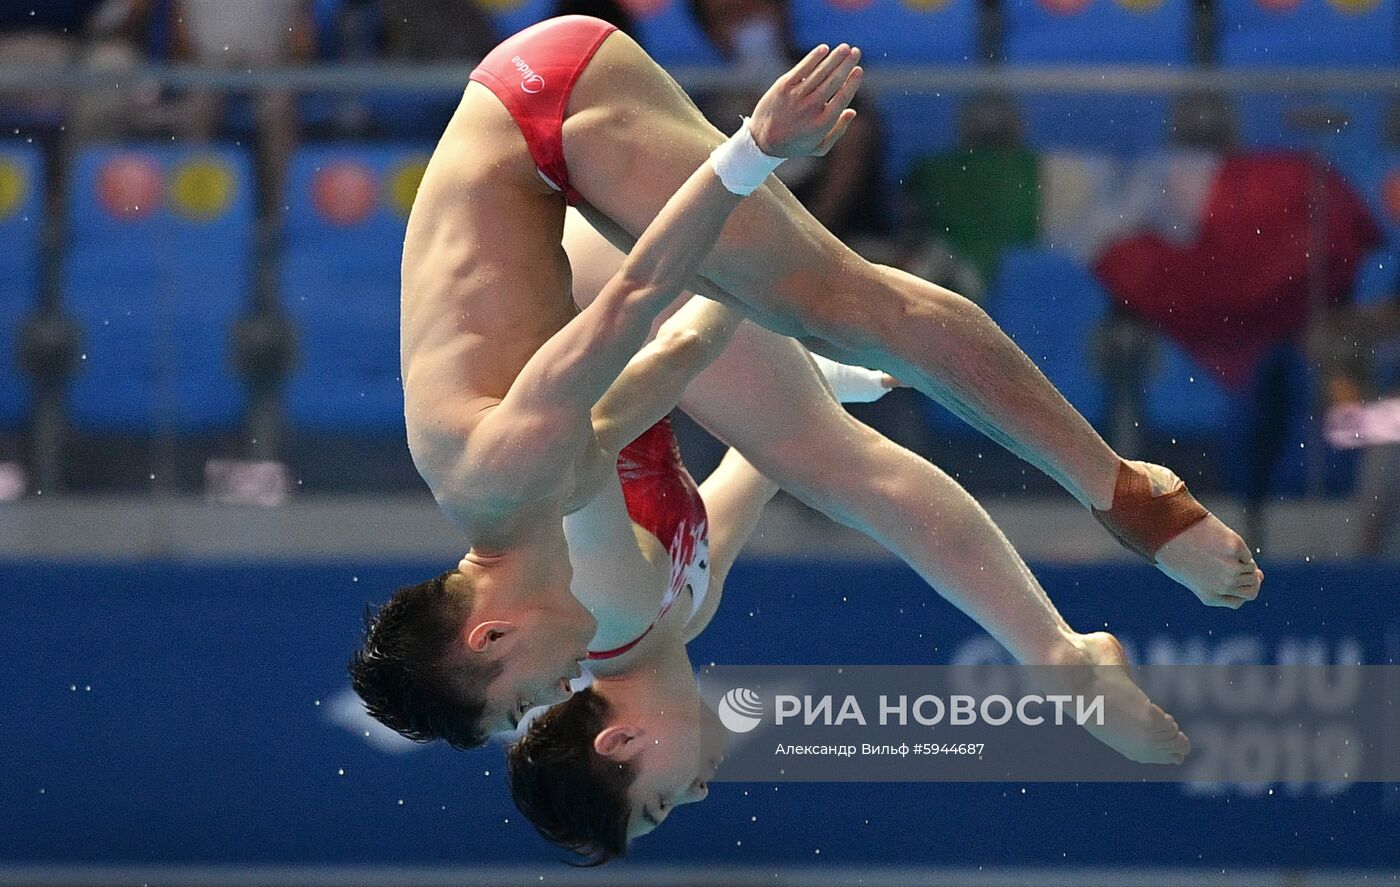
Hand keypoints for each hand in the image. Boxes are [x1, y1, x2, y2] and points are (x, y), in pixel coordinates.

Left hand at [749, 44, 862, 158]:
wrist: (762, 141)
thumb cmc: (794, 144)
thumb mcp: (819, 147)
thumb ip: (838, 130)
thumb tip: (852, 111)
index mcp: (822, 123)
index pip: (842, 98)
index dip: (852, 82)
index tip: (859, 70)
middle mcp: (810, 107)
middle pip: (833, 81)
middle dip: (846, 64)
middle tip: (856, 51)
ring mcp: (796, 96)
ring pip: (820, 72)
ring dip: (834, 57)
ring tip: (845, 47)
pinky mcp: (783, 86)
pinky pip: (802, 68)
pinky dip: (814, 58)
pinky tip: (824, 49)